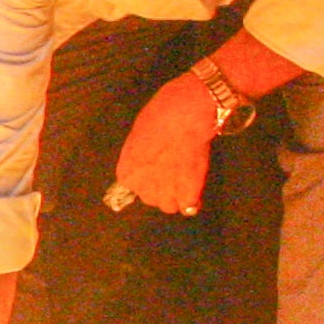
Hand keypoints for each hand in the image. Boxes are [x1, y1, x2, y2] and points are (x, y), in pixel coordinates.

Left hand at [109, 73, 225, 215]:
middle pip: (151, 197)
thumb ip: (140, 155)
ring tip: (186, 177)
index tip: (158, 166)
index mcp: (126, 173)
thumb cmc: (160, 116)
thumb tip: (147, 158)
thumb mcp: (138, 135)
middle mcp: (141, 188)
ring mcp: (164, 195)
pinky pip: (189, 208)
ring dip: (177, 196)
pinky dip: (193, 199)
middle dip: (161, 187)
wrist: (183, 117)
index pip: (134, 185)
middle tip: (174, 169)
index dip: (148, 176)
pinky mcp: (186, 196)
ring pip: (169, 206)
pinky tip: (196, 187)